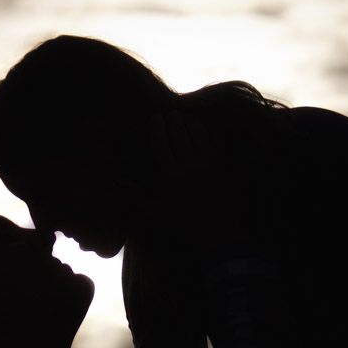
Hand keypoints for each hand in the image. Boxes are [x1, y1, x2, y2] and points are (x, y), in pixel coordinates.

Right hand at [133, 107, 255, 265]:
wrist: (221, 233)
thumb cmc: (185, 227)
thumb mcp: (156, 218)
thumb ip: (137, 199)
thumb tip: (121, 181)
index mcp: (171, 174)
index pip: (161, 141)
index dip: (158, 126)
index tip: (155, 117)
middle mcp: (190, 163)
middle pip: (179, 131)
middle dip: (173, 119)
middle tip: (170, 113)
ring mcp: (210, 161)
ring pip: (198, 132)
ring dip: (191, 121)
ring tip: (186, 116)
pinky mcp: (226, 164)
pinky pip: (219, 140)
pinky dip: (212, 130)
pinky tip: (209, 126)